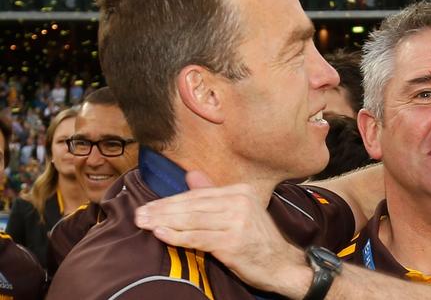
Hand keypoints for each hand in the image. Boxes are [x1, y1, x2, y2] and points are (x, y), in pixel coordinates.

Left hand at [134, 171, 311, 296]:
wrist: (282, 265)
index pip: (197, 195)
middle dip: (162, 210)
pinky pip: (199, 237)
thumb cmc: (256, 240)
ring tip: (144, 223)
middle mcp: (240, 201)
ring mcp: (238, 221)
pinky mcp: (234, 241)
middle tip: (139, 214)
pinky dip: (177, 236)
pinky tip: (161, 234)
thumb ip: (213, 194)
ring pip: (192, 220)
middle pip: (192, 205)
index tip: (148, 206)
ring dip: (164, 222)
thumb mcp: (238, 212)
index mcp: (240, 191)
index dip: (170, 201)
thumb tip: (191, 175)